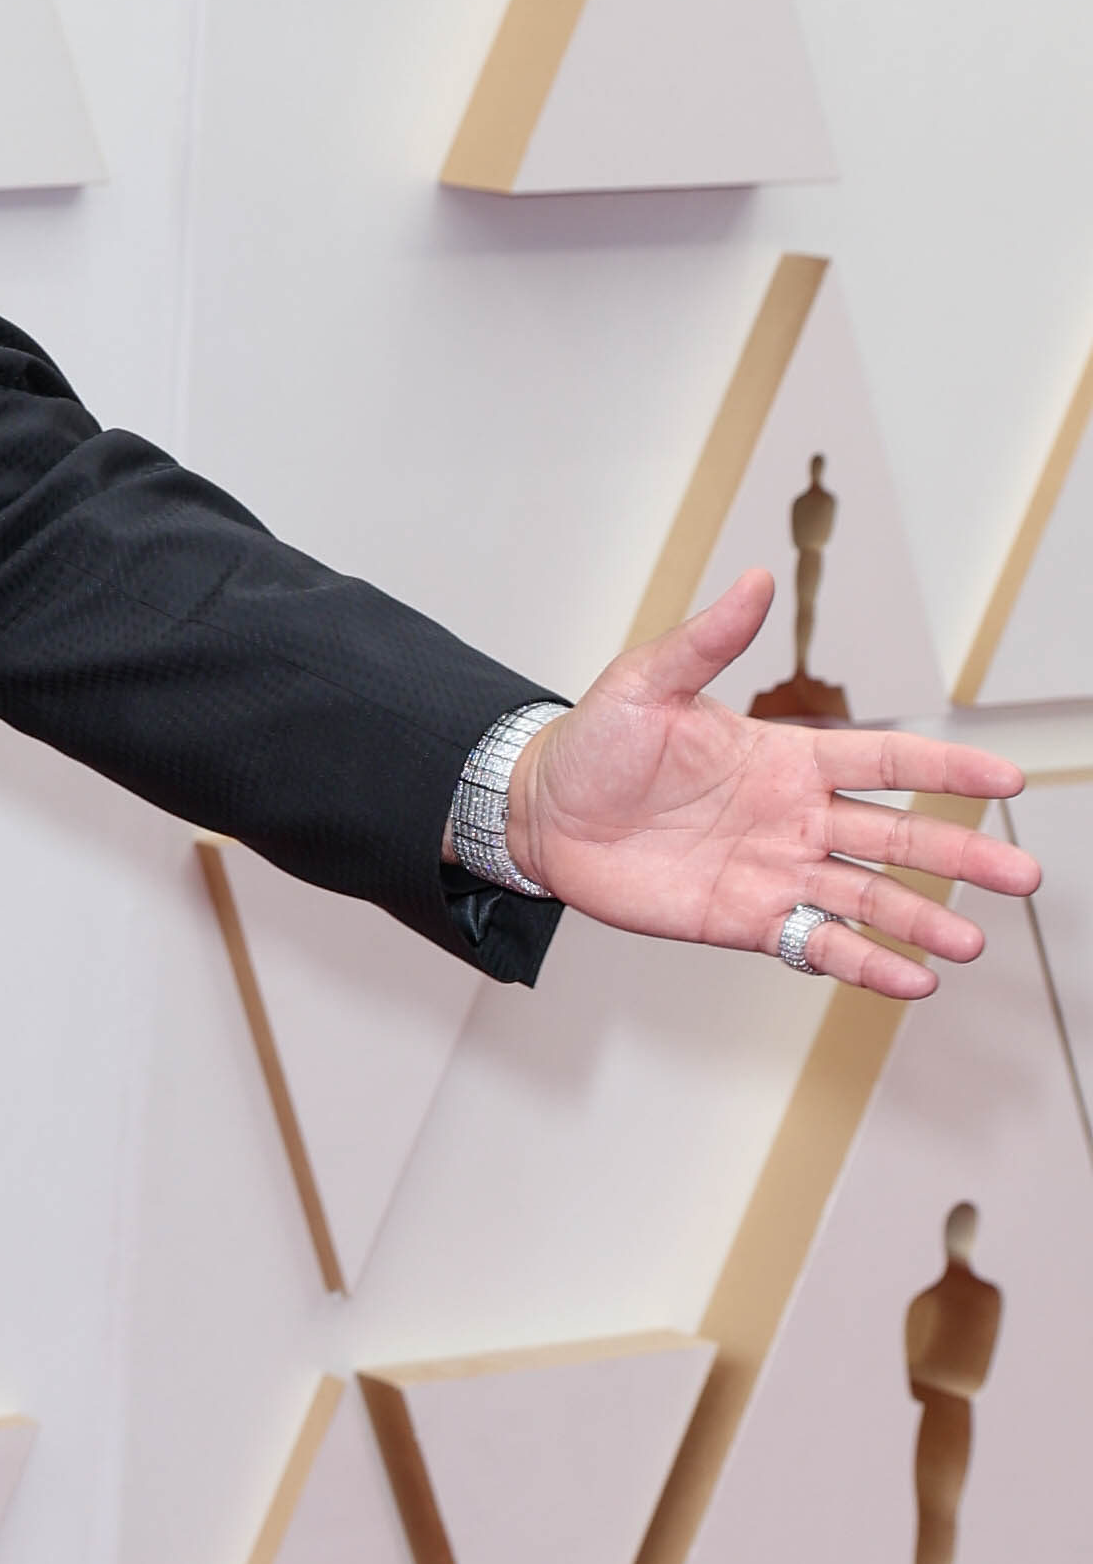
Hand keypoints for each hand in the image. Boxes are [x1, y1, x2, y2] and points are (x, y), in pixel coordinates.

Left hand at [508, 574, 1038, 998]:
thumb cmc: (595, 742)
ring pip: (869, 898)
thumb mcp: (647, 683)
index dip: (946, 769)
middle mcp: (796, 817)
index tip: (1006, 780)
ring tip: (970, 946)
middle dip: (960, 856)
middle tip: (1022, 877)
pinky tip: (909, 982)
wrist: (541, 814)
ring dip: (921, 921)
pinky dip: (863, 963)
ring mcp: (776, 871)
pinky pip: (817, 944)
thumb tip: (755, 581)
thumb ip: (707, 642)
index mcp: (788, 757)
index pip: (887, 761)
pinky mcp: (746, 919)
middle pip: (898, 838)